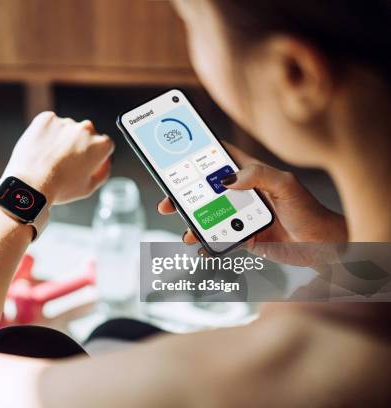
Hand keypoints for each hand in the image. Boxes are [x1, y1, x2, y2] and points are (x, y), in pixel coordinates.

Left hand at [3, 111, 113, 204]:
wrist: (30, 183)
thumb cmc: (59, 188)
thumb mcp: (89, 188)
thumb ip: (103, 172)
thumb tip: (106, 162)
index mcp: (100, 144)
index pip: (104, 144)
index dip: (95, 155)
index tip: (84, 162)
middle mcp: (86, 128)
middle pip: (86, 134)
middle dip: (79, 145)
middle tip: (65, 162)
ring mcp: (65, 122)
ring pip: (67, 129)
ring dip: (62, 139)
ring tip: (50, 158)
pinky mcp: (46, 118)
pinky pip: (50, 124)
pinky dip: (47, 133)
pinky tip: (42, 149)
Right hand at [158, 143, 346, 263]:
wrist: (325, 246)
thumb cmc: (310, 210)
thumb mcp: (286, 185)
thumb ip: (258, 176)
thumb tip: (227, 179)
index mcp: (251, 174)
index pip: (221, 158)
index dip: (199, 154)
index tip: (178, 156)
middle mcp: (243, 193)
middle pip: (206, 190)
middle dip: (184, 195)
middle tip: (168, 202)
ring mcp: (242, 216)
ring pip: (209, 216)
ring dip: (194, 223)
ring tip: (188, 232)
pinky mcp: (246, 237)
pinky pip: (220, 239)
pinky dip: (208, 244)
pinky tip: (203, 246)